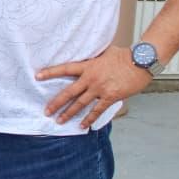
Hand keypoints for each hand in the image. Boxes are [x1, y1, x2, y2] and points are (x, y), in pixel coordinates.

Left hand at [37, 45, 151, 128]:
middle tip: (46, 111)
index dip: (50, 72)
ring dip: (69, 113)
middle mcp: (91, 78)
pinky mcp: (110, 96)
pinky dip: (89, 119)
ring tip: (59, 120)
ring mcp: (100, 88)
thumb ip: (94, 58)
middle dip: (56, 103)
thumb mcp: (105, 52)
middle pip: (69, 92)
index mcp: (88, 65)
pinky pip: (97, 110)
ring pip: (80, 103)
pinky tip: (82, 125)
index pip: (65, 68)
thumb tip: (89, 57)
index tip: (37, 76)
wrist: (141, 62)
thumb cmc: (125, 55)